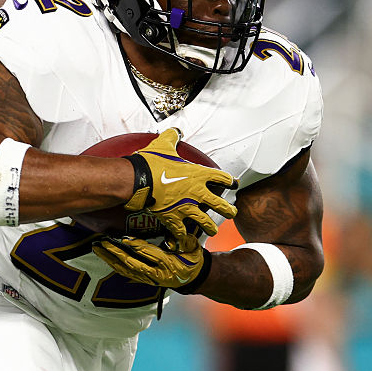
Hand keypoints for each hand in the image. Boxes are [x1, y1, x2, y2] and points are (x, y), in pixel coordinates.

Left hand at [92, 235, 210, 291]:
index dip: (136, 246)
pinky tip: (105, 257)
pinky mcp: (143, 280)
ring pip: (125, 269)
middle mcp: (156, 274)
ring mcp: (148, 279)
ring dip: (110, 259)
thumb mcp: (193, 247)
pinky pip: (126, 272)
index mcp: (168, 264)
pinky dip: (114, 265)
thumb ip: (184, 240)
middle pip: (132, 263)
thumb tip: (176, 231)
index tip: (123, 238)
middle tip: (103, 242)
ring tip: (97, 248)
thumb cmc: (193, 258)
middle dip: (116, 252)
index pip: (149, 254)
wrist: (193, 277)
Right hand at [124, 128, 237, 243]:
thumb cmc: (151, 162)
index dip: (229, 181)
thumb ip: (173, 136)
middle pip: (220, 204)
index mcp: (198, 174)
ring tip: (213, 230)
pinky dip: (183, 237)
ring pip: (205, 221)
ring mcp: (186, 207)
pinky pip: (181, 231)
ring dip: (210, 227)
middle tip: (232, 213)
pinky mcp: (173, 218)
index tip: (234, 183)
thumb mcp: (164, 144)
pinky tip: (186, 240)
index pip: (221, 177)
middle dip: (228, 210)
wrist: (137, 179)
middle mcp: (196, 192)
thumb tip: (176, 130)